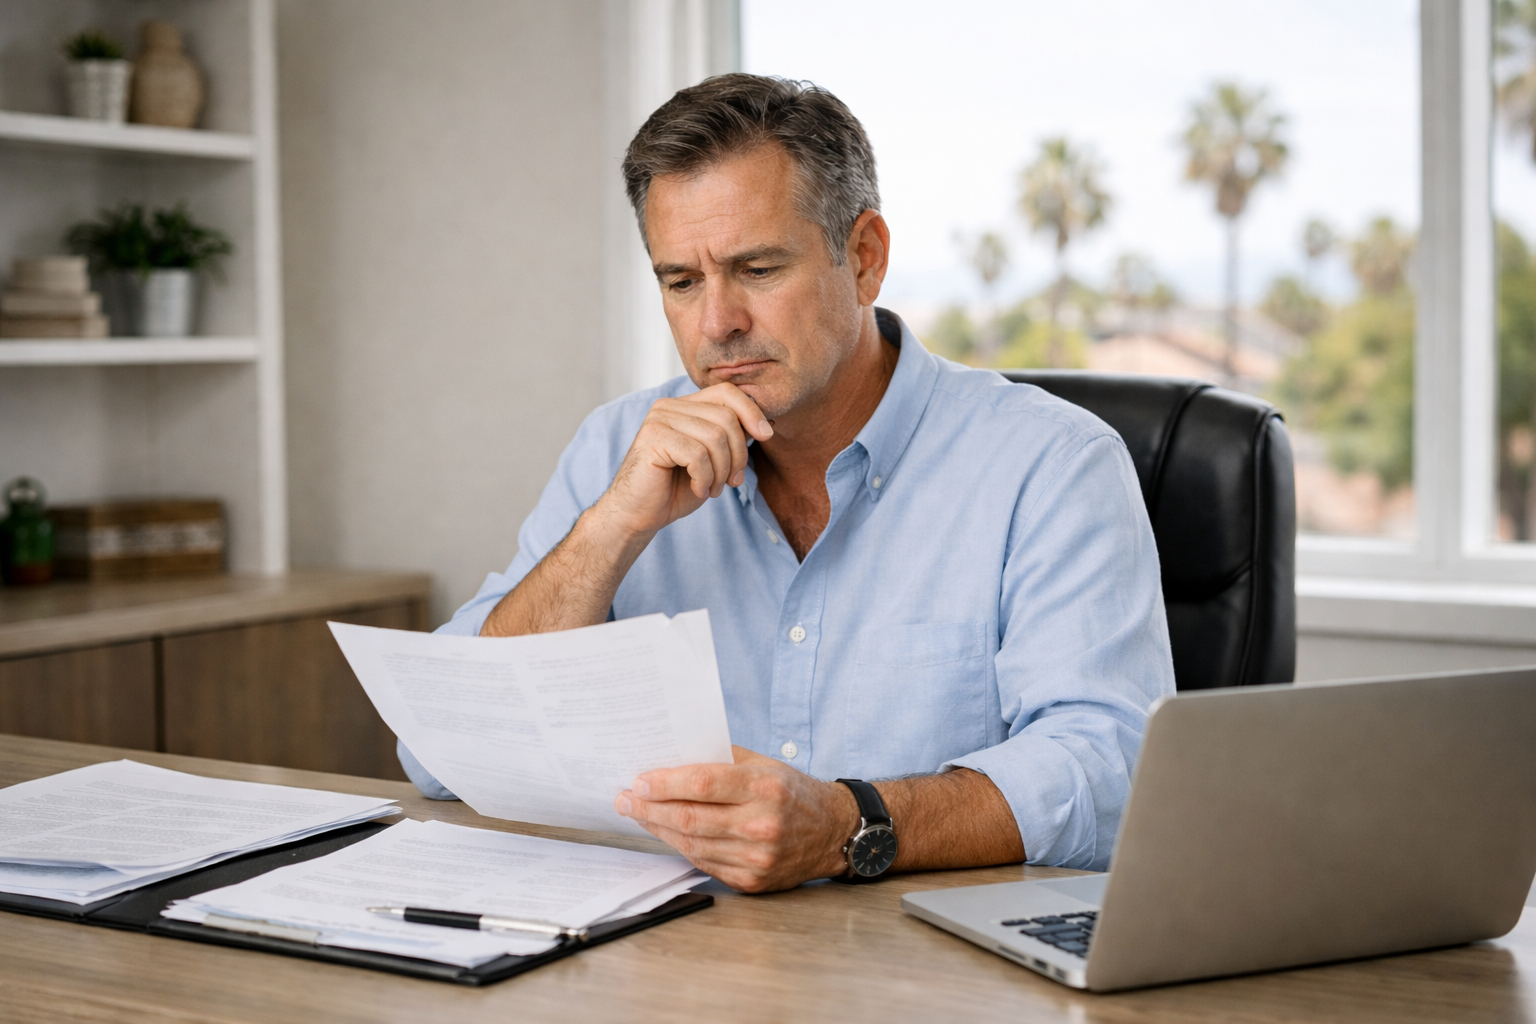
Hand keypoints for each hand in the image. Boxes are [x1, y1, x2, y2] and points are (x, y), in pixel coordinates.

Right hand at [597, 384, 774, 539]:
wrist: (637, 514)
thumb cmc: (675, 488)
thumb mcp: (712, 460)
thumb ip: (730, 438)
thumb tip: (764, 424)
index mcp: (684, 405)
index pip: (727, 392)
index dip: (752, 411)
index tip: (766, 436)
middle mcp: (669, 406)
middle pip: (726, 417)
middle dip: (738, 454)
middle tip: (732, 482)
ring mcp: (659, 419)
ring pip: (715, 437)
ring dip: (722, 471)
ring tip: (713, 488)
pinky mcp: (652, 438)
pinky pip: (697, 455)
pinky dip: (705, 478)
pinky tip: (697, 489)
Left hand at [614, 746, 856, 891]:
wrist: (833, 833)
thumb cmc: (793, 792)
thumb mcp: (765, 764)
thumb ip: (722, 760)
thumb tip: (672, 756)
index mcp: (765, 787)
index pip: (703, 784)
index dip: (665, 784)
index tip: (638, 780)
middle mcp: (761, 824)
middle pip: (689, 819)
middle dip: (648, 809)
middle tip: (624, 799)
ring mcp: (756, 858)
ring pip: (691, 844)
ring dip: (657, 829)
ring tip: (638, 814)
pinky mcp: (751, 881)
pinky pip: (704, 863)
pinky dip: (681, 847)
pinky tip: (666, 833)